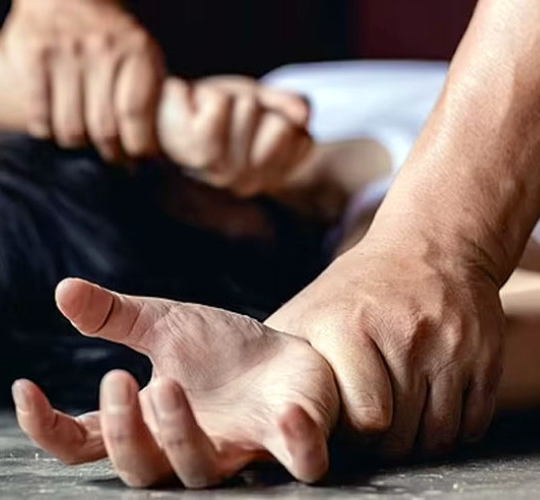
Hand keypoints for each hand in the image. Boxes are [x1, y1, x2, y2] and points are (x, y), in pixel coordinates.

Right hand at [2, 0, 163, 160]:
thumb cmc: (108, 31)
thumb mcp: (141, 50)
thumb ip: (149, 91)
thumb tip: (154, 148)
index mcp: (136, 51)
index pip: (135, 116)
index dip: (136, 148)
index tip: (136, 158)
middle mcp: (102, 50)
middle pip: (103, 128)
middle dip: (110, 152)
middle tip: (111, 156)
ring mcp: (65, 52)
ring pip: (70, 127)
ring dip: (77, 143)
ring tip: (81, 140)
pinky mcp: (33, 55)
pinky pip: (39, 113)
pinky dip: (45, 129)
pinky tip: (51, 127)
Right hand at [12, 278, 338, 486]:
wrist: (290, 357)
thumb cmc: (222, 352)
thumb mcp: (166, 326)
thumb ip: (116, 316)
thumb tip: (62, 290)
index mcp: (149, 420)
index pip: (85, 444)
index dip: (49, 429)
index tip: (25, 388)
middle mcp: (185, 446)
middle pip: (139, 469)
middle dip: (124, 432)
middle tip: (117, 380)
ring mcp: (240, 448)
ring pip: (198, 471)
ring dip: (177, 433)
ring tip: (166, 385)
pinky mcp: (294, 442)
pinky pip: (300, 460)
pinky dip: (296, 445)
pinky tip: (286, 418)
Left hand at [158, 76, 312, 197]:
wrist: (164, 109)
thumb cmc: (212, 108)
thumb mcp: (259, 102)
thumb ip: (289, 105)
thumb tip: (304, 116)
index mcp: (266, 176)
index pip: (303, 140)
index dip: (280, 117)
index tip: (252, 123)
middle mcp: (246, 183)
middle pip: (279, 126)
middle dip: (255, 108)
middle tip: (227, 118)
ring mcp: (222, 173)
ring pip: (250, 111)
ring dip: (231, 100)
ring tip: (210, 116)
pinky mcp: (198, 153)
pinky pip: (221, 106)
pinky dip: (210, 96)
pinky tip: (195, 111)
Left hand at [265, 230, 503, 456]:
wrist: (427, 249)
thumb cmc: (356, 291)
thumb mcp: (307, 310)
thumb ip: (281, 358)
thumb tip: (256, 407)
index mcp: (347, 325)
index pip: (364, 418)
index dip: (352, 434)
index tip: (343, 425)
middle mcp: (402, 333)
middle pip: (398, 434)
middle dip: (381, 445)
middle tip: (370, 432)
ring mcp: (450, 345)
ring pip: (438, 436)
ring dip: (416, 443)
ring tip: (397, 424)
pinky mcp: (484, 355)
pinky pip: (472, 424)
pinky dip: (450, 431)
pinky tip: (428, 413)